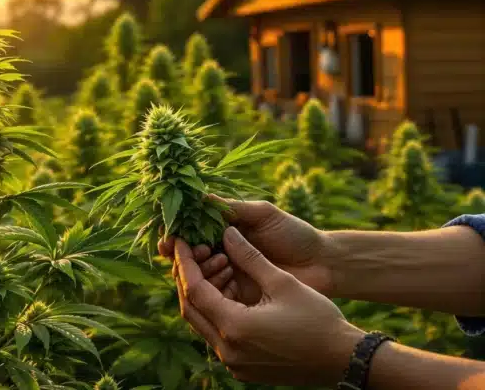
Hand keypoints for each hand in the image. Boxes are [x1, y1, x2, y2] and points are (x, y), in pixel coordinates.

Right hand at [159, 194, 333, 303]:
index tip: (171, 238)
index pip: (189, 233)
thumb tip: (198, 198)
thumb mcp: (263, 214)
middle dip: (184, 255)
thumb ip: (233, 208)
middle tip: (199, 251)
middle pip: (187, 257)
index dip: (176, 235)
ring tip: (219, 261)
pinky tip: (226, 278)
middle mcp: (219, 253)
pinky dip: (213, 289)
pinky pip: (216, 296)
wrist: (324, 265)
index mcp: (222, 231)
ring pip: (197, 277)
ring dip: (199, 271)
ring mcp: (228, 277)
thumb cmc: (295, 234)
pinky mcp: (239, 298)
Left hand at [173, 227, 364, 385]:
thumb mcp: (282, 282)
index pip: (193, 290)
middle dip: (189, 277)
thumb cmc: (318, 319)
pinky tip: (232, 290)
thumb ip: (249, 257)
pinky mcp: (242, 368)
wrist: (343, 360)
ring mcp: (233, 363)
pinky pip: (218, 335)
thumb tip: (226, 232)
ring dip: (205, 294)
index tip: (180, 241)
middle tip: (194, 252)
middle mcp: (227, 350)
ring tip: (221, 267)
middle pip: (191, 308)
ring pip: (203, 322)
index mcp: (234, 327)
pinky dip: (218, 311)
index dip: (184, 262)